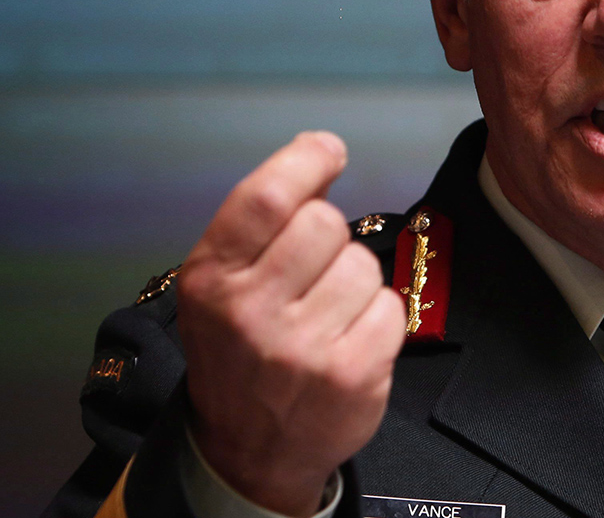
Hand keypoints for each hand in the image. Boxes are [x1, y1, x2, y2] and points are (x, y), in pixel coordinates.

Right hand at [176, 132, 405, 515]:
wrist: (248, 453)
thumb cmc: (240, 352)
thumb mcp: (222, 286)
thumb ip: (261, 225)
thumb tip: (320, 155)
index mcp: (212, 279)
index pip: (266, 197)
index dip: (305, 161)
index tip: (328, 151)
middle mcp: (250, 312)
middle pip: (326, 223)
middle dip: (330, 237)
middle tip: (313, 272)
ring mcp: (303, 348)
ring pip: (364, 265)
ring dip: (356, 281)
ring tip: (328, 314)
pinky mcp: (351, 375)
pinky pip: (391, 307)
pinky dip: (378, 318)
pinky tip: (350, 340)